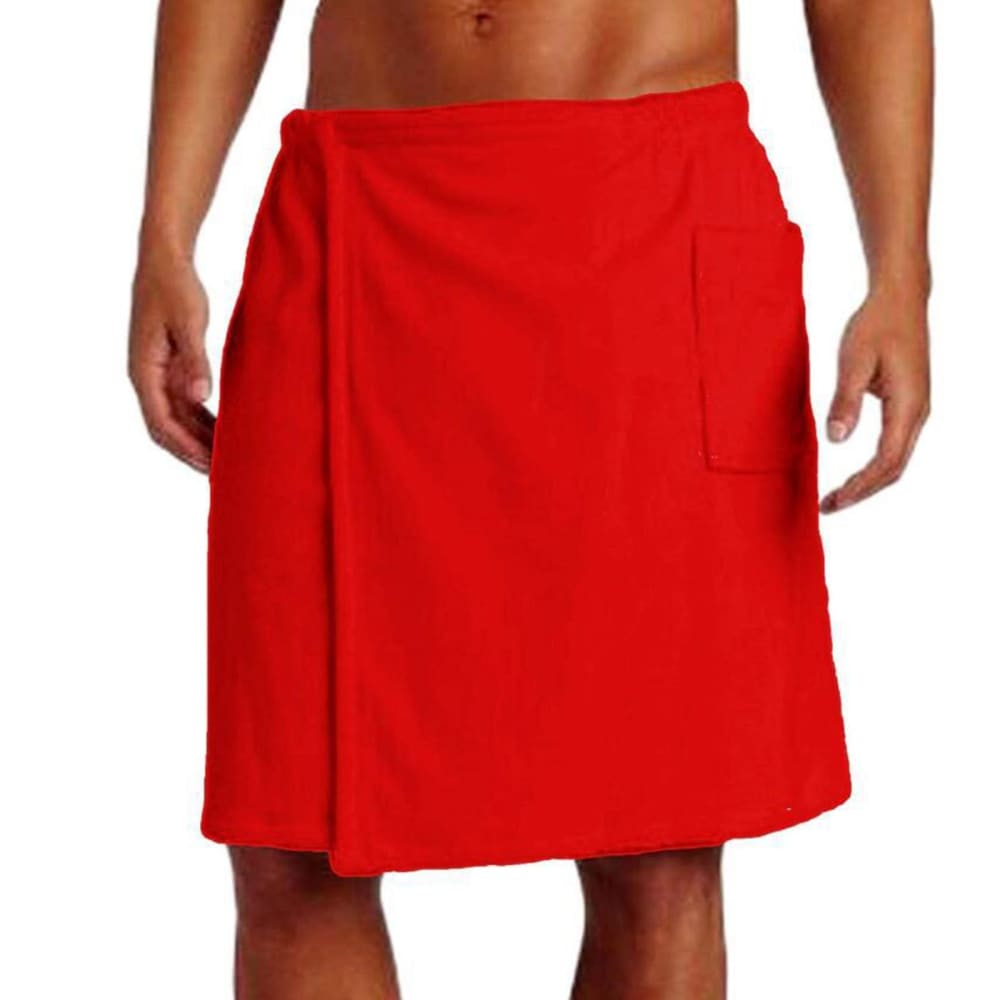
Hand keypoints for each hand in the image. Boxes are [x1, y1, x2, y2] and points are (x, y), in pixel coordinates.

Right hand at [128, 244, 213, 472]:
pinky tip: (223, 431)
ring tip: (226, 460)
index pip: (161, 422)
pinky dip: (202, 420)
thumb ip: (194, 361)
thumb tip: (198, 397)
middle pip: (167, 428)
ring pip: (176, 419)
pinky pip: (185, 403)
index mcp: (144, 370)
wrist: (166, 259)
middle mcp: (147, 377)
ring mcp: (157, 373)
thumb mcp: (189, 322)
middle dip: (191, 452)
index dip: (184, 447)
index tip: (207, 466)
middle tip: (221, 474)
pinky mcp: (170, 367)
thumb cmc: (175, 286)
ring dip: (198, 439)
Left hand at [820, 289, 929, 512]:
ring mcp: (915, 410)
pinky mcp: (907, 405)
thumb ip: (846, 400)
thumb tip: (837, 439)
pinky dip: (873, 466)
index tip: (835, 500)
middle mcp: (917, 413)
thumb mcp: (854, 360)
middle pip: (894, 469)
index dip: (860, 486)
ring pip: (895, 460)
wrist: (900, 299)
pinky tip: (852, 472)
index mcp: (908, 405)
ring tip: (837, 495)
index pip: (886, 461)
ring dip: (868, 482)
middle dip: (862, 491)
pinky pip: (893, 446)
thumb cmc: (877, 325)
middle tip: (829, 506)